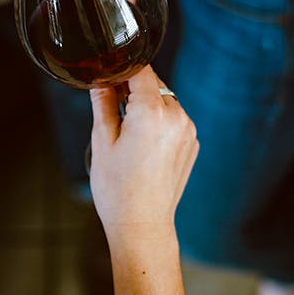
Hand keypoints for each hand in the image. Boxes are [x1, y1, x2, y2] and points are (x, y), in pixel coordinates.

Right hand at [89, 66, 198, 238]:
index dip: (122, 70)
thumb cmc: (119, 190)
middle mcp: (176, 118)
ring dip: (148, 105)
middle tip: (112, 106)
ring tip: (128, 131)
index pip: (141, 71)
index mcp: (152, 113)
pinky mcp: (192, 144)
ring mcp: (188, 131)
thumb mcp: (102, 141)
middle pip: (155, 85)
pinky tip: (143, 144)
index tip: (109, 76)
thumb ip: (103, 104)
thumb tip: (101, 83)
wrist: (142, 224)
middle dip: (134, 89)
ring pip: (166, 101)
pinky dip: (160, 122)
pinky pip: (175, 120)